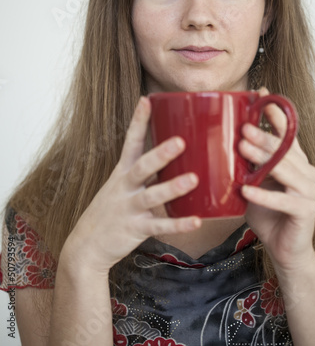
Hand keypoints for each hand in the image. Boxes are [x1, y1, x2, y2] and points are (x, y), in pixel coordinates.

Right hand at [62, 96, 200, 273]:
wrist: (86, 246)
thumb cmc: (110, 211)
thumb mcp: (120, 187)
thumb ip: (145, 174)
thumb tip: (175, 157)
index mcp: (122, 173)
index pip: (130, 142)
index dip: (138, 121)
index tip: (146, 100)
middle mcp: (124, 187)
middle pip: (142, 166)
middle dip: (160, 154)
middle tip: (180, 141)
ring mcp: (129, 208)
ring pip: (152, 195)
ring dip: (172, 188)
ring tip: (193, 179)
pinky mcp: (135, 229)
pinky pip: (160, 227)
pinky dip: (178, 225)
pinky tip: (196, 221)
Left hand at [239, 88, 314, 273]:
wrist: (283, 248)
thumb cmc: (265, 212)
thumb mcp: (254, 182)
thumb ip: (247, 163)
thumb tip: (219, 140)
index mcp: (294, 161)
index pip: (287, 132)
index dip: (275, 113)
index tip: (261, 95)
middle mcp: (306, 171)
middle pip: (284, 149)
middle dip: (263, 136)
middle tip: (243, 128)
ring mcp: (308, 190)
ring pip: (285, 170)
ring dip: (263, 159)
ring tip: (242, 149)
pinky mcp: (306, 210)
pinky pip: (283, 201)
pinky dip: (264, 196)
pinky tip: (246, 191)